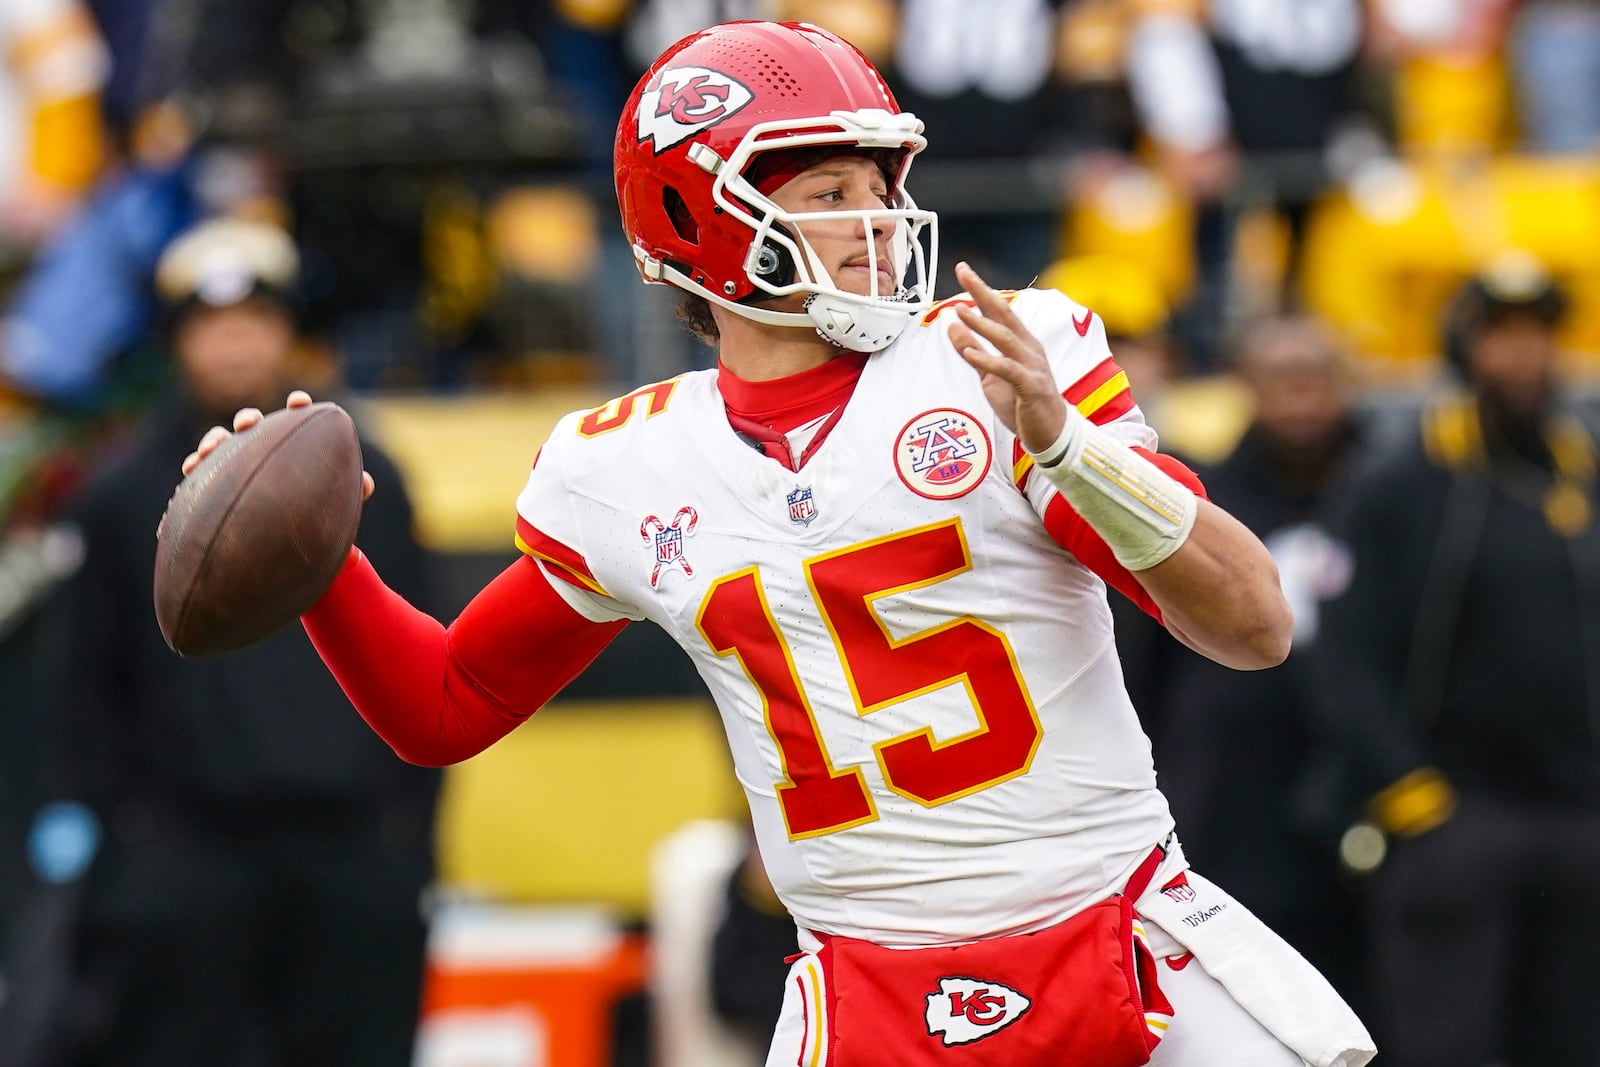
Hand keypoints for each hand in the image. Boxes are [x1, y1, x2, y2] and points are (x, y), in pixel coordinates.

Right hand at [180, 390, 375, 499]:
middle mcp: (261, 447)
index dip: (297, 406)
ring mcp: (234, 463)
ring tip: (211, 449)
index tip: (299, 402)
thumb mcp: (334, 502)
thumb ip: (351, 490)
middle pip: (251, 424)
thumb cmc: (313, 513)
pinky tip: (190, 471)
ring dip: (214, 440)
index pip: (296, 419)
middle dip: (248, 419)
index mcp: (292, 446)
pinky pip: (199, 471)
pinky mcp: (213, 481)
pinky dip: (194, 467)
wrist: (283, 541)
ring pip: (220, 443)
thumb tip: (367, 483)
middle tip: (248, 424)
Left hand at [946, 261, 1066, 454]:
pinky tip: (970, 354)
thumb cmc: (1022, 403)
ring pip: (1006, 339)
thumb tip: (952, 325)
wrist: (1052, 434)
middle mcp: (1029, 349)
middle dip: (983, 293)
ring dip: (982, 325)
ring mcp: (1033, 367)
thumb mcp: (991, 375)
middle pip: (1005, 315)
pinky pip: (1008, 371)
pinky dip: (988, 361)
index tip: (963, 270)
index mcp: (1021, 343)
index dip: (981, 290)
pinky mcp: (1032, 388)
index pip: (1000, 310)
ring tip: (960, 311)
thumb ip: (973, 350)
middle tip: (964, 273)